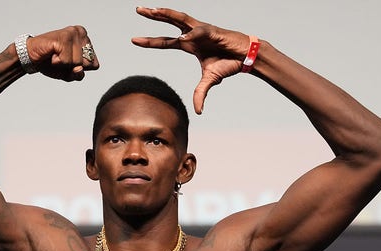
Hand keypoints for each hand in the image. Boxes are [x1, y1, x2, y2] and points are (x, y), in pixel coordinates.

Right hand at [27, 25, 99, 80]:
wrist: (32, 58)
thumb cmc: (51, 63)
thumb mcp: (69, 74)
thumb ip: (78, 75)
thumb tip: (79, 68)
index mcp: (86, 39)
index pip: (94, 65)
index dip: (80, 69)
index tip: (68, 61)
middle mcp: (81, 32)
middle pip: (87, 64)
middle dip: (73, 67)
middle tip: (61, 58)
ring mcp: (73, 33)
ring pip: (77, 63)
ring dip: (64, 64)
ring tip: (56, 55)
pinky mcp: (64, 37)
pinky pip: (67, 61)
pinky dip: (57, 62)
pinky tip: (52, 54)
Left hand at [132, 7, 252, 113]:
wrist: (247, 57)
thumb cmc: (229, 63)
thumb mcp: (210, 80)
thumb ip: (200, 93)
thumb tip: (198, 111)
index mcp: (189, 44)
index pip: (165, 41)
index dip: (150, 41)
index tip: (134, 40)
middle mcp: (193, 34)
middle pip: (170, 21)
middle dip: (154, 15)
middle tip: (139, 10)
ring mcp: (202, 30)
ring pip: (180, 18)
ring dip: (166, 14)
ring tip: (153, 10)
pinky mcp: (213, 31)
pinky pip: (199, 32)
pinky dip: (191, 34)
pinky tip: (182, 37)